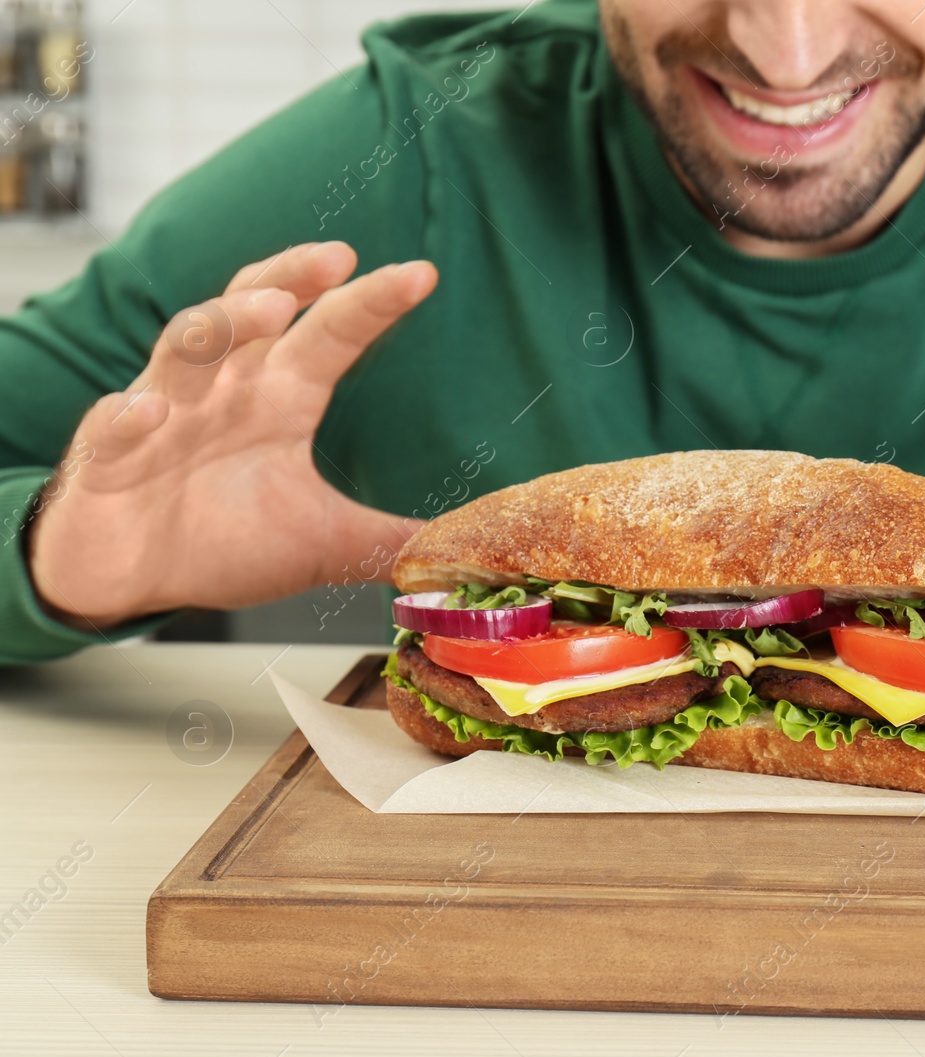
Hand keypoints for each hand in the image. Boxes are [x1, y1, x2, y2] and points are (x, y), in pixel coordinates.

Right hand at [27, 241, 437, 629]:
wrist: (128, 578)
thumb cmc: (221, 542)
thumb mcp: (323, 544)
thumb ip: (389, 540)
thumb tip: (464, 547)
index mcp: (278, 399)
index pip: (329, 334)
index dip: (370, 302)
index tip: (422, 274)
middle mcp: (223, 390)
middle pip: (254, 311)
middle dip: (293, 277)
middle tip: (339, 257)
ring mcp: (161, 414)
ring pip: (186, 348)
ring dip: (224, 324)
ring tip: (271, 307)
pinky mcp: (106, 456)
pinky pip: (112, 425)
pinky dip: (128, 415)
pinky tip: (148, 410)